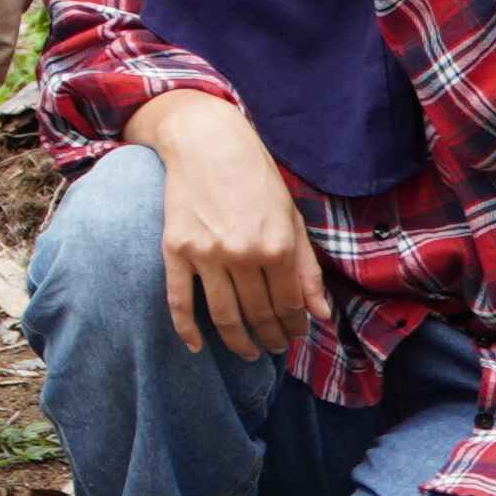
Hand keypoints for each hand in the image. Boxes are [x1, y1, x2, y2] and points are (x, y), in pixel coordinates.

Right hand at [132, 90, 324, 360]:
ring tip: (248, 352)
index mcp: (277, 246)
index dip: (294, 327)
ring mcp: (206, 254)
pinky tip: (197, 346)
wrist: (206, 143)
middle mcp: (242, 254)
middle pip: (258, 314)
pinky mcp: (175, 250)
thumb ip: (307, 269)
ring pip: (224, 316)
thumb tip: (320, 315)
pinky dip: (187, 329)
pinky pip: (179, 300)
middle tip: (273, 347)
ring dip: (238, 342)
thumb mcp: (292, 219)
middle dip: (270, 337)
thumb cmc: (255, 178)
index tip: (294, 335)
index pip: (289, 305)